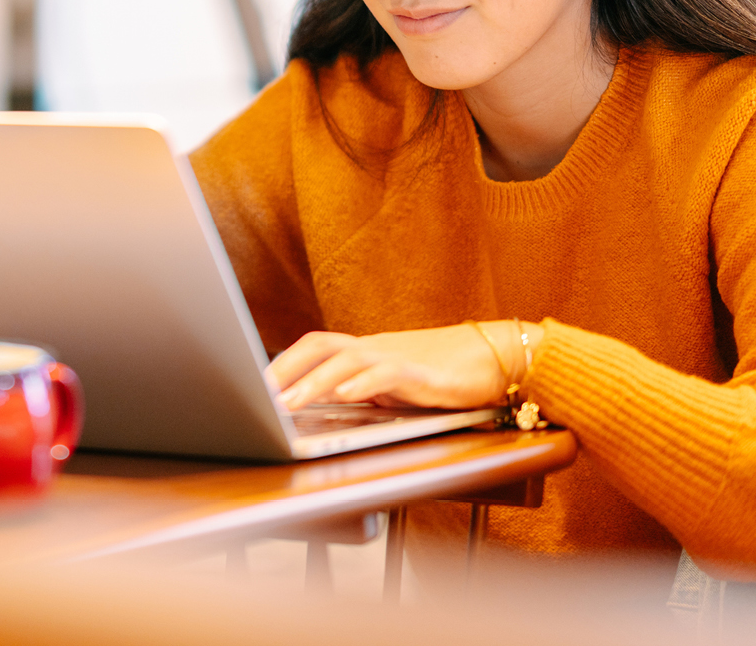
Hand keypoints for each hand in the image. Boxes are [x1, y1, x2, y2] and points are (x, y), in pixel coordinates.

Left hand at [265, 322, 540, 411]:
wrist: (501, 358)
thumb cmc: (447, 375)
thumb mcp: (397, 388)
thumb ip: (365, 393)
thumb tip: (325, 409)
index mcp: (367, 352)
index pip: (314, 348)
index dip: (282, 363)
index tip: (253, 385)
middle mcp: (377, 349)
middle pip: (320, 345)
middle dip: (285, 368)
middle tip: (257, 394)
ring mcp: (399, 358)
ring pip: (346, 360)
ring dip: (312, 382)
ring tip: (286, 403)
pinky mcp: (424, 374)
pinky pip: (387, 374)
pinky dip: (362, 384)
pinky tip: (343, 396)